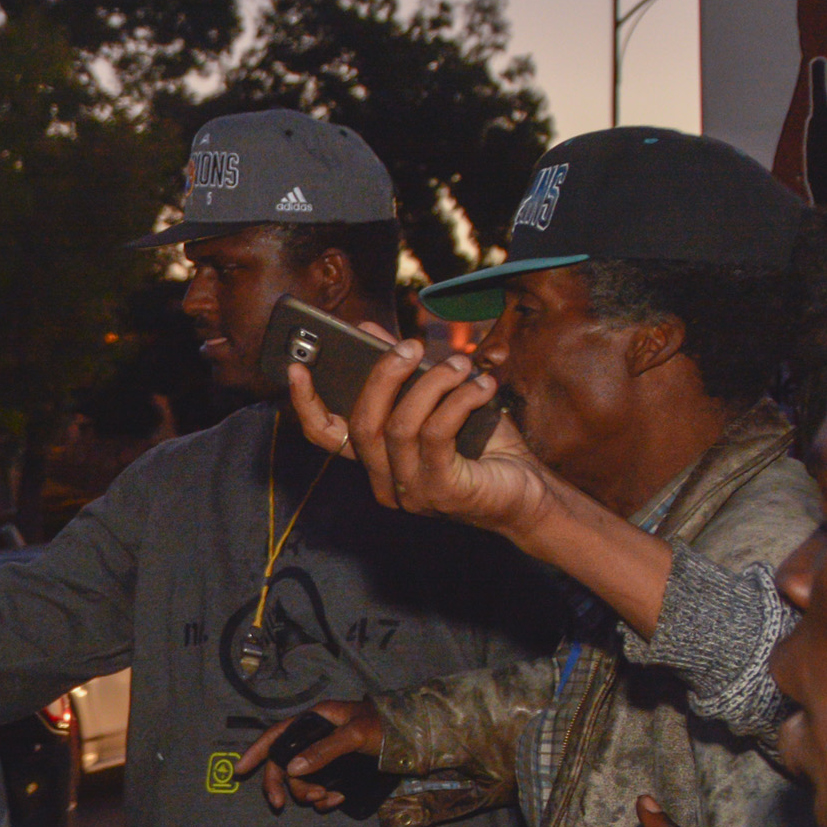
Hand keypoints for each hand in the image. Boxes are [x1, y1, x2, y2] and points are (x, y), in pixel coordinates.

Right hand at [236, 699, 383, 813]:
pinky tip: (337, 800)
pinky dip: (324, 799)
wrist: (413, 739)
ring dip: (307, 793)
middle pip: (285, 764)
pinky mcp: (337, 772)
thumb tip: (292, 769)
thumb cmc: (385, 727)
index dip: (256, 752)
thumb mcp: (355, 735)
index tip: (239, 771)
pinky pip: (319, 789)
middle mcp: (316, 737)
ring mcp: (325, 756)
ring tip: (325, 799)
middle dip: (282, 785)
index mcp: (315, 720)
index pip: (277, 735)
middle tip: (279, 805)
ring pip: (302, 780)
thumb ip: (324, 751)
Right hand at [288, 332, 549, 538]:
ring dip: (431, 384)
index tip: (297, 367)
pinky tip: (482, 387)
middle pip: (362, 425)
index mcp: (377, 462)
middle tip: (411, 346)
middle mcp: (385, 482)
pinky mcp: (442, 492)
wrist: (529, 493)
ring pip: (400, 427)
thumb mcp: (441, 401)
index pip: (326, 436)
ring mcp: (411, 492)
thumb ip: (405, 372)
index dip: (307, 402)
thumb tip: (372, 333)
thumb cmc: (485, 448)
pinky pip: (436, 435)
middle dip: (383, 377)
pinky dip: (458, 401)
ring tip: (460, 364)